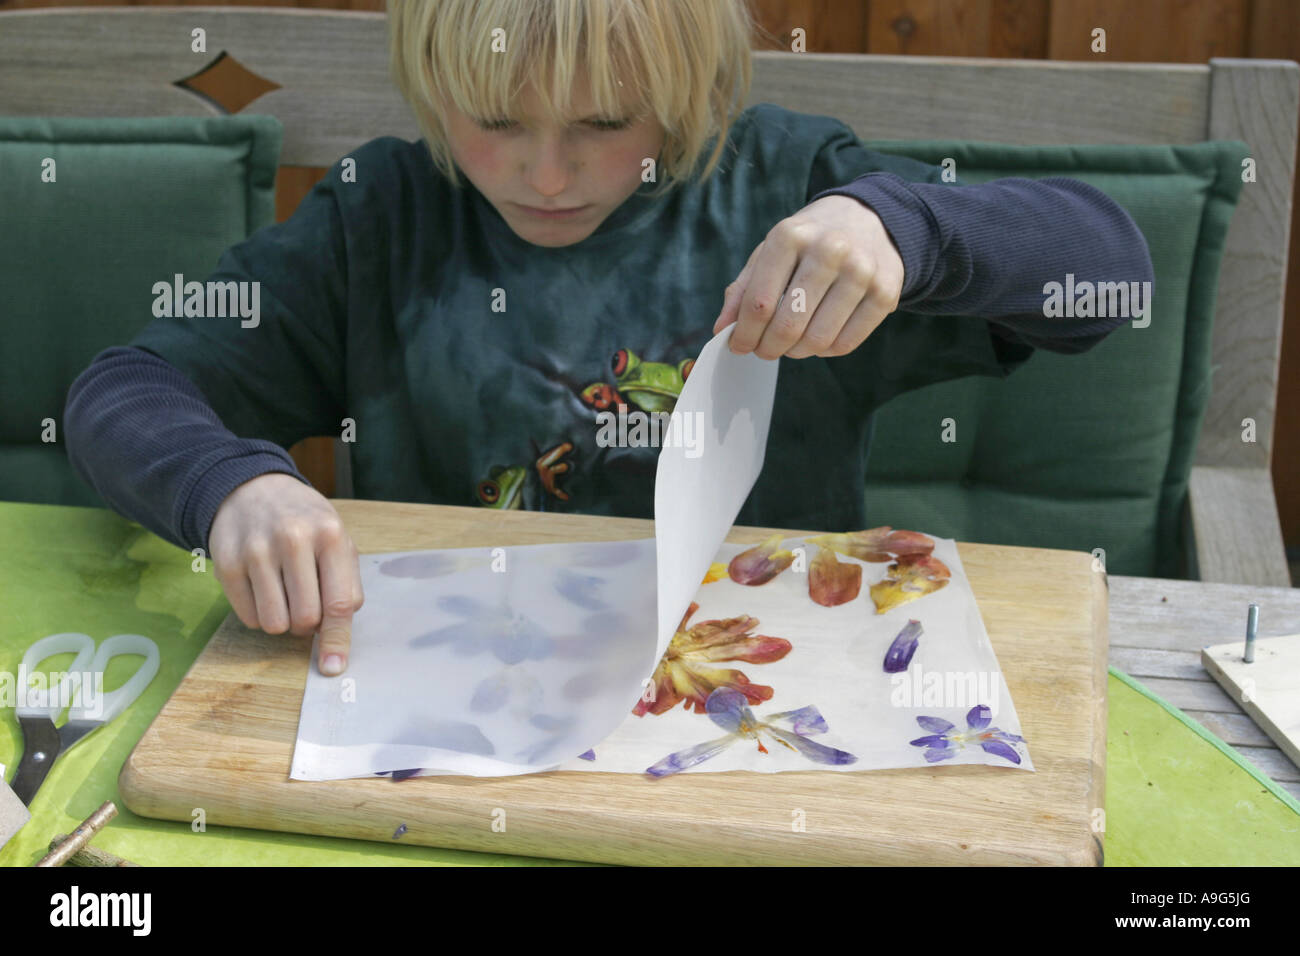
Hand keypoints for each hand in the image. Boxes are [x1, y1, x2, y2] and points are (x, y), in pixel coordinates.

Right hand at [208, 473, 363, 675]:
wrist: (253, 489)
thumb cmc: (305, 522)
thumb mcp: (337, 541)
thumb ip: (346, 586)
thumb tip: (336, 640)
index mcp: (330, 535)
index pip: (340, 603)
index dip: (338, 639)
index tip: (333, 666)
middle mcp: (293, 540)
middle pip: (306, 619)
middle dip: (308, 625)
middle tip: (306, 605)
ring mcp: (256, 551)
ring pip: (274, 623)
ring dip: (282, 622)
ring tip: (284, 595)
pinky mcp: (226, 563)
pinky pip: (247, 618)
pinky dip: (258, 614)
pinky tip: (262, 588)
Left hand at [713, 195, 904, 359]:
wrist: (869, 219)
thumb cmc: (809, 241)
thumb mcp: (771, 251)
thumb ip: (744, 289)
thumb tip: (722, 329)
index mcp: (791, 236)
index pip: (759, 302)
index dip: (744, 334)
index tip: (738, 346)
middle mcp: (829, 250)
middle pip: (788, 325)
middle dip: (769, 348)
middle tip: (765, 350)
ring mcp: (861, 272)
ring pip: (817, 339)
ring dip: (797, 352)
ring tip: (792, 344)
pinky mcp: (885, 293)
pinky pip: (846, 344)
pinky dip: (825, 351)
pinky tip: (819, 338)